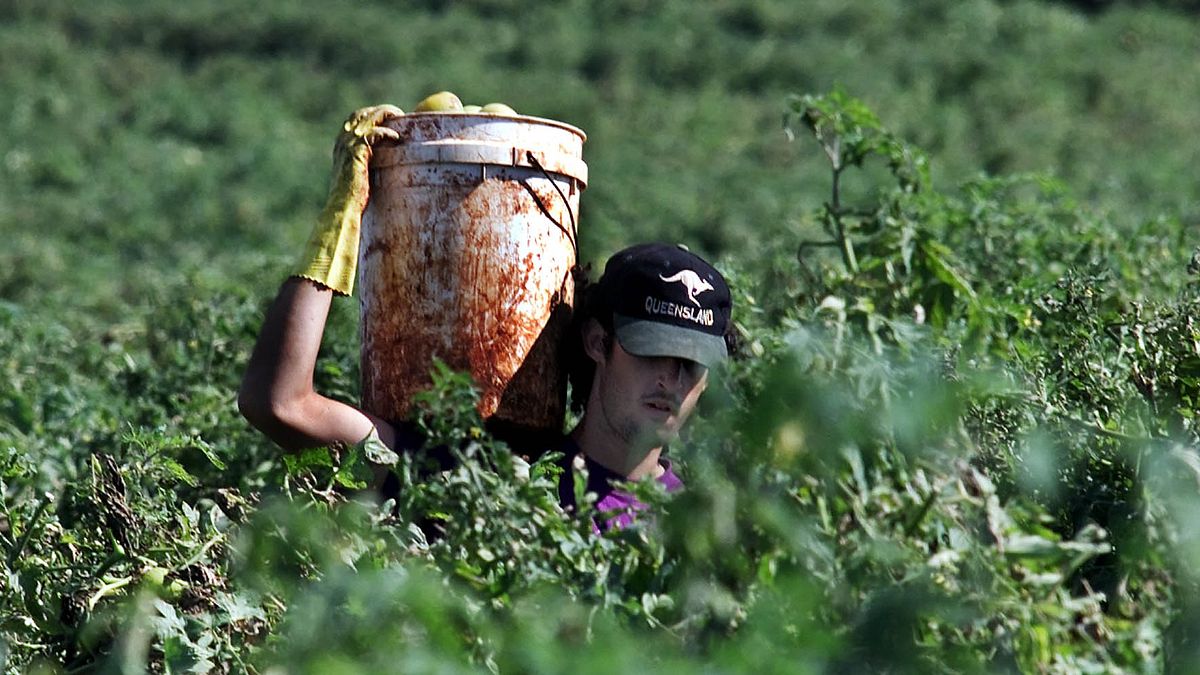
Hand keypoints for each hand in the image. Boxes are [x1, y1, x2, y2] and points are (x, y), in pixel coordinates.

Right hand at [294, 104, 403, 295]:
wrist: (341, 210)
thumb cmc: (351, 202)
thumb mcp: (358, 180)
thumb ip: (365, 170)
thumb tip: (383, 172)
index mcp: (340, 147)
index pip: (353, 120)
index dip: (370, 114)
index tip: (387, 117)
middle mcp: (341, 143)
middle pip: (360, 114)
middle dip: (379, 110)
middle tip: (397, 113)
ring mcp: (347, 146)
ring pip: (368, 118)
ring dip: (385, 114)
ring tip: (400, 117)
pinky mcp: (357, 154)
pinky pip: (374, 134)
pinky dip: (386, 133)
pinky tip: (396, 138)